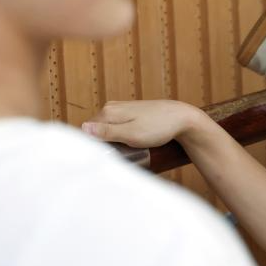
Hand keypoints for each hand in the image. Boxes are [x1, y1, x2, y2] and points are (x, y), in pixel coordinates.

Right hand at [81, 100, 206, 147]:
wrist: (182, 118)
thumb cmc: (159, 127)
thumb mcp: (131, 134)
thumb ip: (106, 132)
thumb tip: (83, 128)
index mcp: (108, 112)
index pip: (86, 132)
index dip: (91, 147)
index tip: (100, 158)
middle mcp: (111, 107)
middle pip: (95, 131)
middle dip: (100, 145)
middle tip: (114, 157)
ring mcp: (121, 109)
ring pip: (106, 129)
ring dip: (110, 142)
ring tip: (122, 152)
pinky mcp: (130, 112)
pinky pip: (116, 127)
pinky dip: (119, 137)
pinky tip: (128, 144)